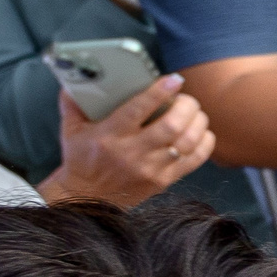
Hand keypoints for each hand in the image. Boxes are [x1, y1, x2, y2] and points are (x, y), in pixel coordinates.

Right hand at [40, 71, 209, 206]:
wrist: (87, 197)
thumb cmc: (81, 159)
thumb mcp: (71, 130)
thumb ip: (73, 103)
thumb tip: (74, 78)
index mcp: (109, 134)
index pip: (139, 108)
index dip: (160, 92)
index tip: (174, 80)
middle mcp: (131, 152)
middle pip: (171, 125)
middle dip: (186, 106)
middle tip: (187, 99)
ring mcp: (150, 168)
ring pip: (187, 142)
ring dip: (198, 123)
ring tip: (196, 113)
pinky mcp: (163, 181)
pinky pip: (194, 160)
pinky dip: (204, 144)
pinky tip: (203, 132)